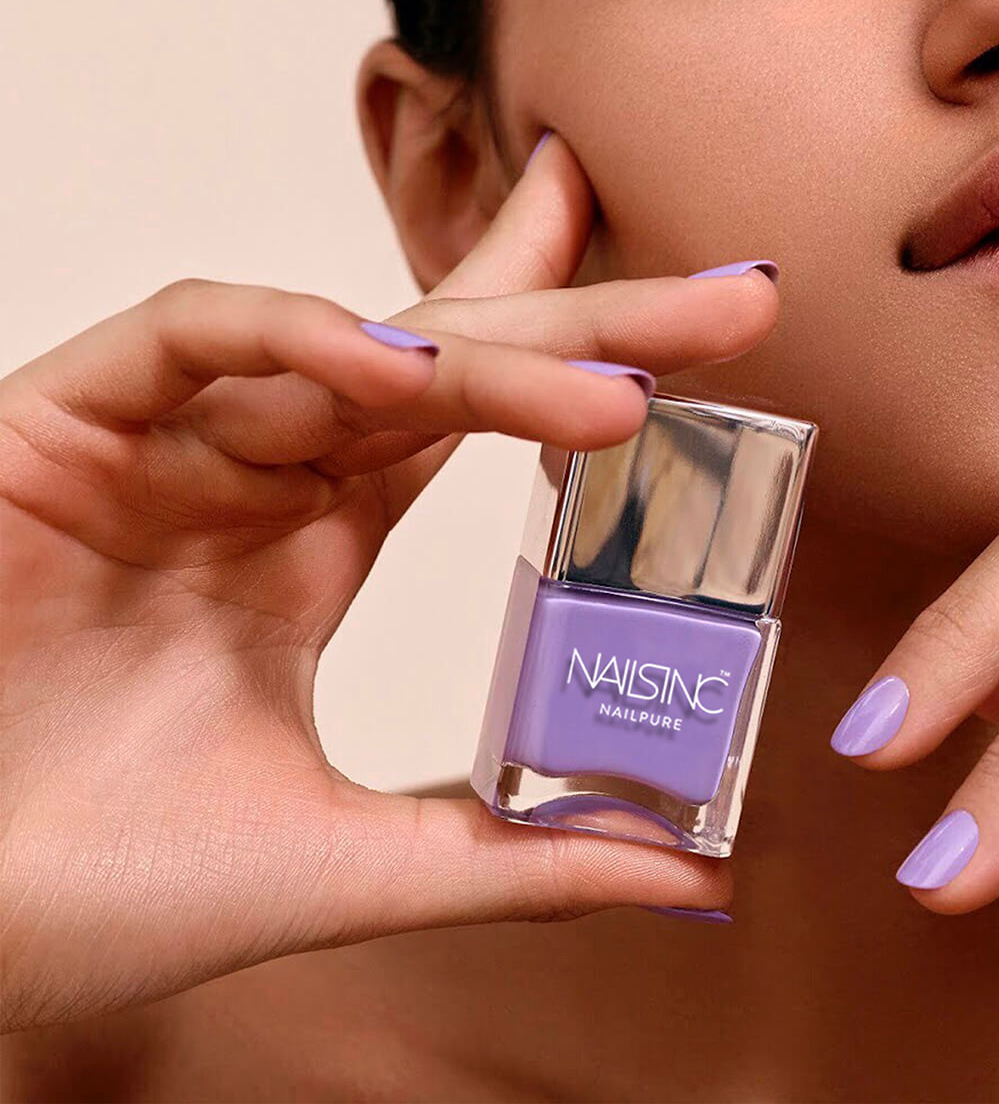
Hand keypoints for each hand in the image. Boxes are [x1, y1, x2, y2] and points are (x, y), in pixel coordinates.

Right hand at [0, 133, 777, 1031]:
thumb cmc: (107, 892)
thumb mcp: (360, 862)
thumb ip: (521, 857)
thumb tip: (698, 870)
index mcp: (308, 543)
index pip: (469, 411)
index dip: (582, 359)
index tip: (711, 346)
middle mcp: (250, 473)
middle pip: (446, 356)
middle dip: (590, 319)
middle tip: (732, 307)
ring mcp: (165, 445)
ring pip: (350, 347)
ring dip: (487, 356)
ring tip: (616, 396)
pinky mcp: (64, 428)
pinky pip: (194, 339)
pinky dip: (298, 339)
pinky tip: (403, 371)